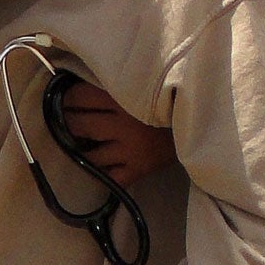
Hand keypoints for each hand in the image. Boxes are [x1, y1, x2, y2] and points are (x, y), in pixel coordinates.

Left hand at [59, 81, 176, 186]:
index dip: (68, 98)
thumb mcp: (142, 86)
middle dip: (69, 123)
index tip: (66, 100)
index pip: (81, 96)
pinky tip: (97, 170)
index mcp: (122, 99)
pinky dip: (101, 177)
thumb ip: (117, 85)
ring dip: (80, 152)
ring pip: (91, 156)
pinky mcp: (137, 170)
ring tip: (79, 146)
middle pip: (79, 125)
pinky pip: (111, 179)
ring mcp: (128, 151)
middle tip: (67, 122)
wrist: (197, 125)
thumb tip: (83, 85)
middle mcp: (122, 125)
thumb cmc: (167, 103)